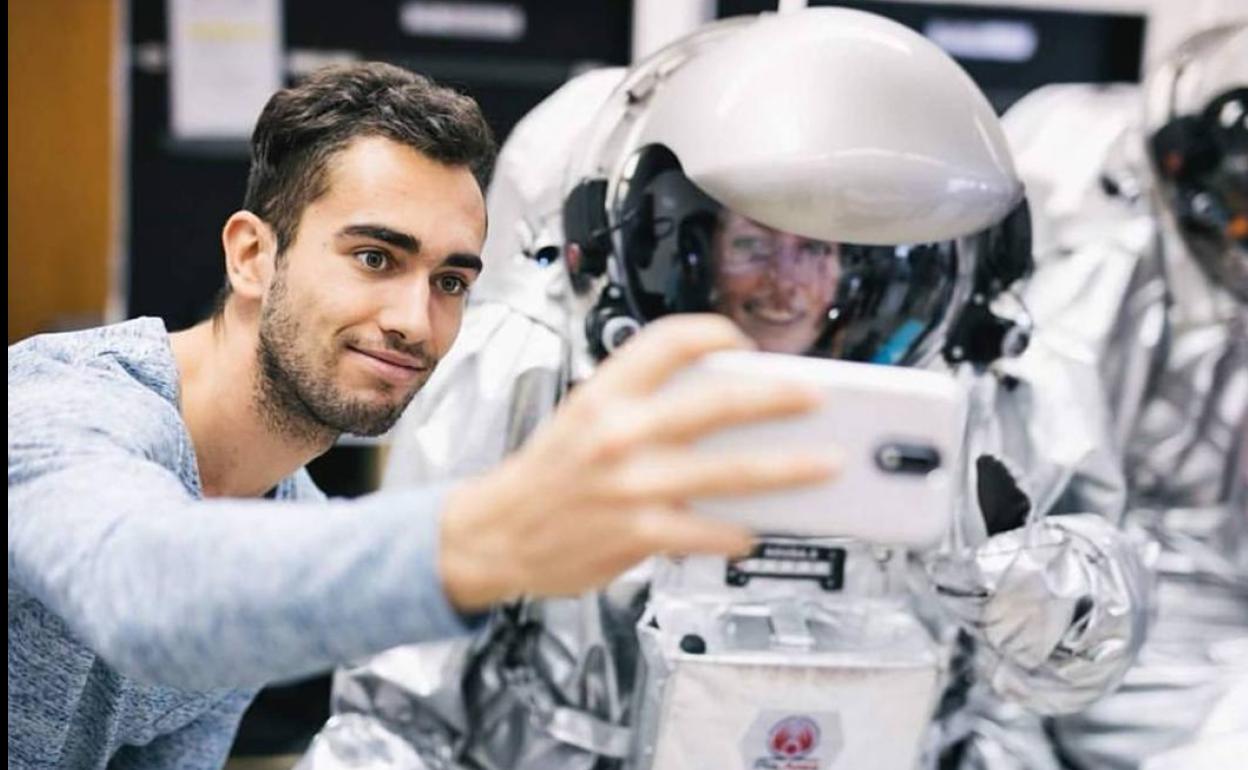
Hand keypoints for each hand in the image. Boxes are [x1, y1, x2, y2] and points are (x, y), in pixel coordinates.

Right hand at [438, 314, 838, 611]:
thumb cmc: (546, 476)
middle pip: (716, 401)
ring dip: (787, 469)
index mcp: (604, 394)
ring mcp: (631, 485)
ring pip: (728, 471)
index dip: (715, 334)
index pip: (669, 341)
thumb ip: (640, 403)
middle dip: (776, 397)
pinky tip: (752, 530)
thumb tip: (721, 404)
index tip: (742, 343)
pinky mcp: (638, 532)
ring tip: (824, 464)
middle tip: (813, 397)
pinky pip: (708, 531)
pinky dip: (736, 532)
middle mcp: (618, 432)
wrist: (493, 533)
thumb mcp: (582, 418)